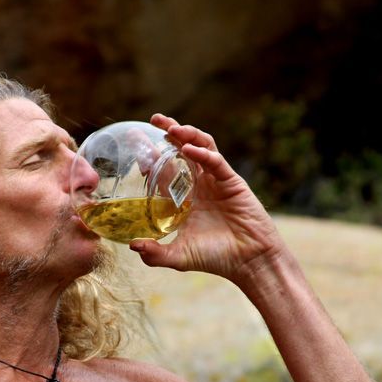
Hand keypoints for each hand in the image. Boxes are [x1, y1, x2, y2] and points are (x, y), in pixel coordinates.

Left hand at [129, 114, 284, 283]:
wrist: (248, 262)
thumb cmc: (216, 258)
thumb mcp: (179, 256)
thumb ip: (155, 253)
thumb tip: (132, 246)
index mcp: (187, 198)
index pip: (166, 169)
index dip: (153, 156)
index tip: (136, 146)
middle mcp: (201, 185)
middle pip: (183, 149)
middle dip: (170, 132)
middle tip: (153, 119)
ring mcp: (217, 181)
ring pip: (202, 147)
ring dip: (187, 134)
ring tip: (171, 128)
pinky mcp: (232, 182)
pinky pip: (216, 161)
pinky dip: (202, 153)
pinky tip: (188, 148)